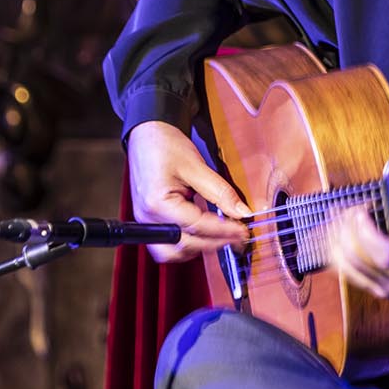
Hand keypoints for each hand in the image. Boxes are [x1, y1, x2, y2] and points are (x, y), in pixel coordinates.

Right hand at [125, 121, 249, 262]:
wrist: (146, 135)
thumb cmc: (165, 145)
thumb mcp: (196, 166)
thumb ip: (220, 191)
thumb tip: (242, 212)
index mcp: (157, 202)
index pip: (196, 226)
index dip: (224, 231)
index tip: (243, 231)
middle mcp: (147, 218)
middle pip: (185, 245)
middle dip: (215, 243)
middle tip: (238, 237)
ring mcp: (146, 222)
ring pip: (173, 253)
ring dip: (199, 248)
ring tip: (222, 238)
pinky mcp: (149, 222)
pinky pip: (167, 245)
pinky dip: (186, 245)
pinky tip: (204, 236)